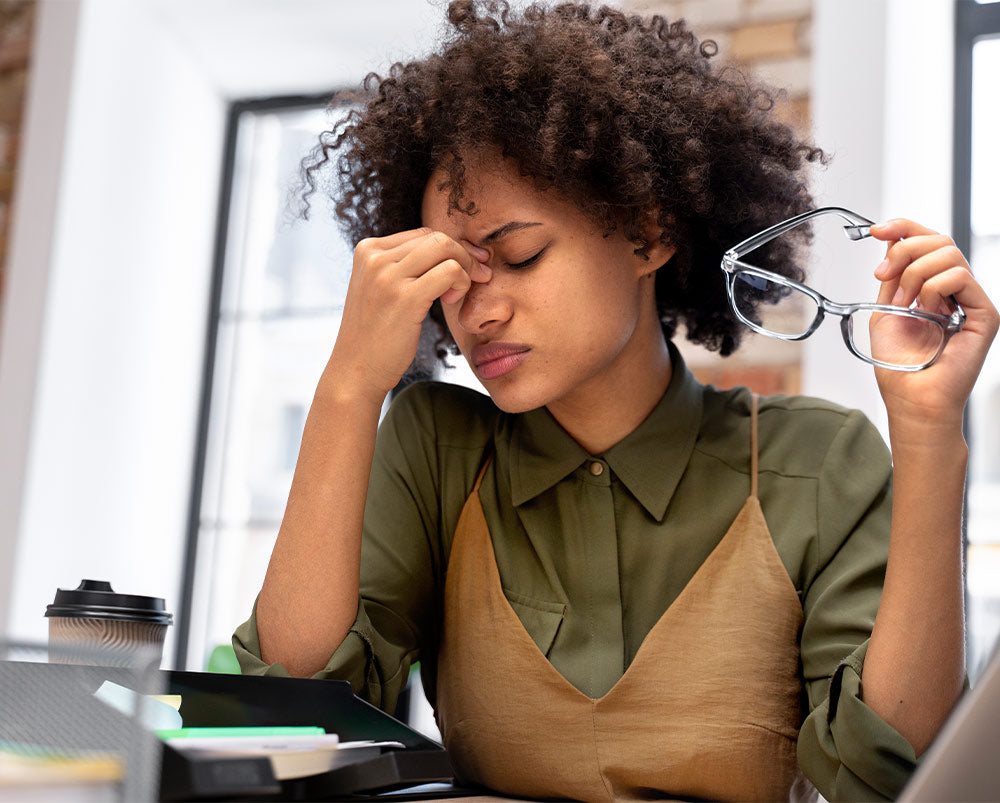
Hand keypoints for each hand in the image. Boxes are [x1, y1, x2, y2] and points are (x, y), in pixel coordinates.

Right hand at [329, 228, 491, 401]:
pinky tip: (451, 301)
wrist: (356, 369)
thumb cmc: (376, 333)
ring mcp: (388, 276)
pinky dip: (461, 282)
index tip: (469, 265)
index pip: (422, 234)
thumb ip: (404, 266)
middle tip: (479, 276)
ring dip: (466, 268)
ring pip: (445, 249)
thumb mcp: (380, 289)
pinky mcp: (405, 297)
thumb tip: (451, 248)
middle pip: (437, 238)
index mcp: (367, 250)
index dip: (452, 248)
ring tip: (457, 294)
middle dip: (465, 255)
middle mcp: (375, 257)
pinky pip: (450, 272)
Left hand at [870, 218, 998, 432]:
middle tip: (882, 276)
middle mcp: (955, 290)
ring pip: (949, 253)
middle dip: (904, 250)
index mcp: (933, 287)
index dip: (904, 228)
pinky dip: (933, 288)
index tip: (876, 230)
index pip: (928, 241)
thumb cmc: (899, 365)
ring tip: (904, 304)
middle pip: (939, 240)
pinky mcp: (985, 313)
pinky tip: (925, 310)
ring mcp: (971, 300)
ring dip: (915, 274)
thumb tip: (891, 240)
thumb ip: (892, 276)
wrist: (910, 398)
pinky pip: (960, 276)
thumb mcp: (885, 310)